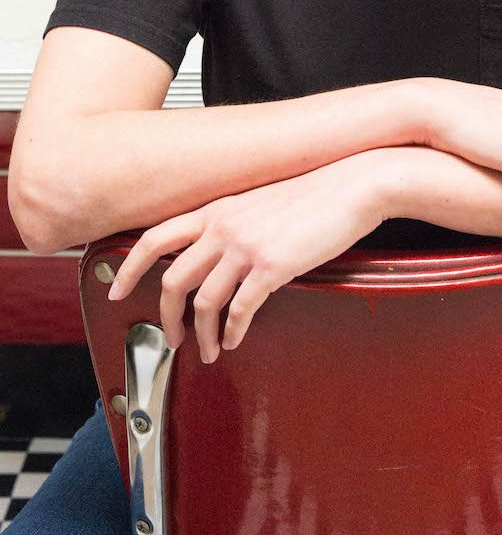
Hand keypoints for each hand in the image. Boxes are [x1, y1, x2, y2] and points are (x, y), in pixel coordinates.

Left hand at [106, 154, 382, 362]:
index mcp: (216, 210)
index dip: (130, 269)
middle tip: (172, 338)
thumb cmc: (314, 192)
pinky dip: (232, 332)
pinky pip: (239, 310)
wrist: (351, 183)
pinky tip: (234, 340)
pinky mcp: (272, 266)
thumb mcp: (260, 201)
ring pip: (203, 302)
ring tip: (208, 350)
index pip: (154, 238)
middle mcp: (223, 227)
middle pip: (173, 280)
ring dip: (201, 335)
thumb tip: (219, 257)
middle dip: (166, 317)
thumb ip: (233, 224)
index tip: (117, 291)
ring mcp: (245, 246)